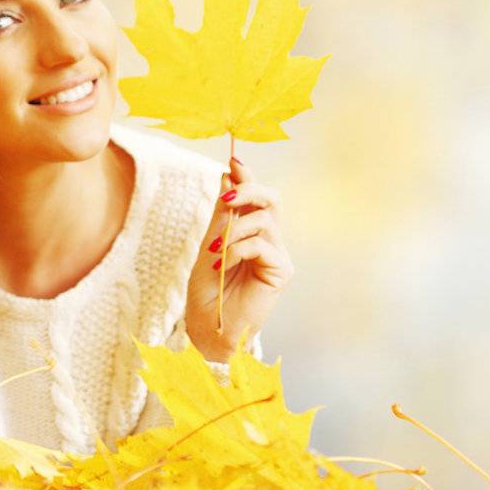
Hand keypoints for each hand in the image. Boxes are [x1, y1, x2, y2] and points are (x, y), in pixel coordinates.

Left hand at [183, 151, 293, 361]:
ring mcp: (277, 255)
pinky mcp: (281, 271)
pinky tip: (224, 263)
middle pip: (272, 199)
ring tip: (216, 248)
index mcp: (251, 232)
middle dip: (250, 189)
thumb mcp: (210, 243)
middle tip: (228, 197)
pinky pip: (263, 245)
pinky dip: (239, 249)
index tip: (233, 160)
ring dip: (235, 229)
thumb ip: (223, 213)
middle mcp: (269, 240)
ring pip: (265, 219)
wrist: (208, 329)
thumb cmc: (207, 291)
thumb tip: (228, 174)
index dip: (248, 176)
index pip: (256, 196)